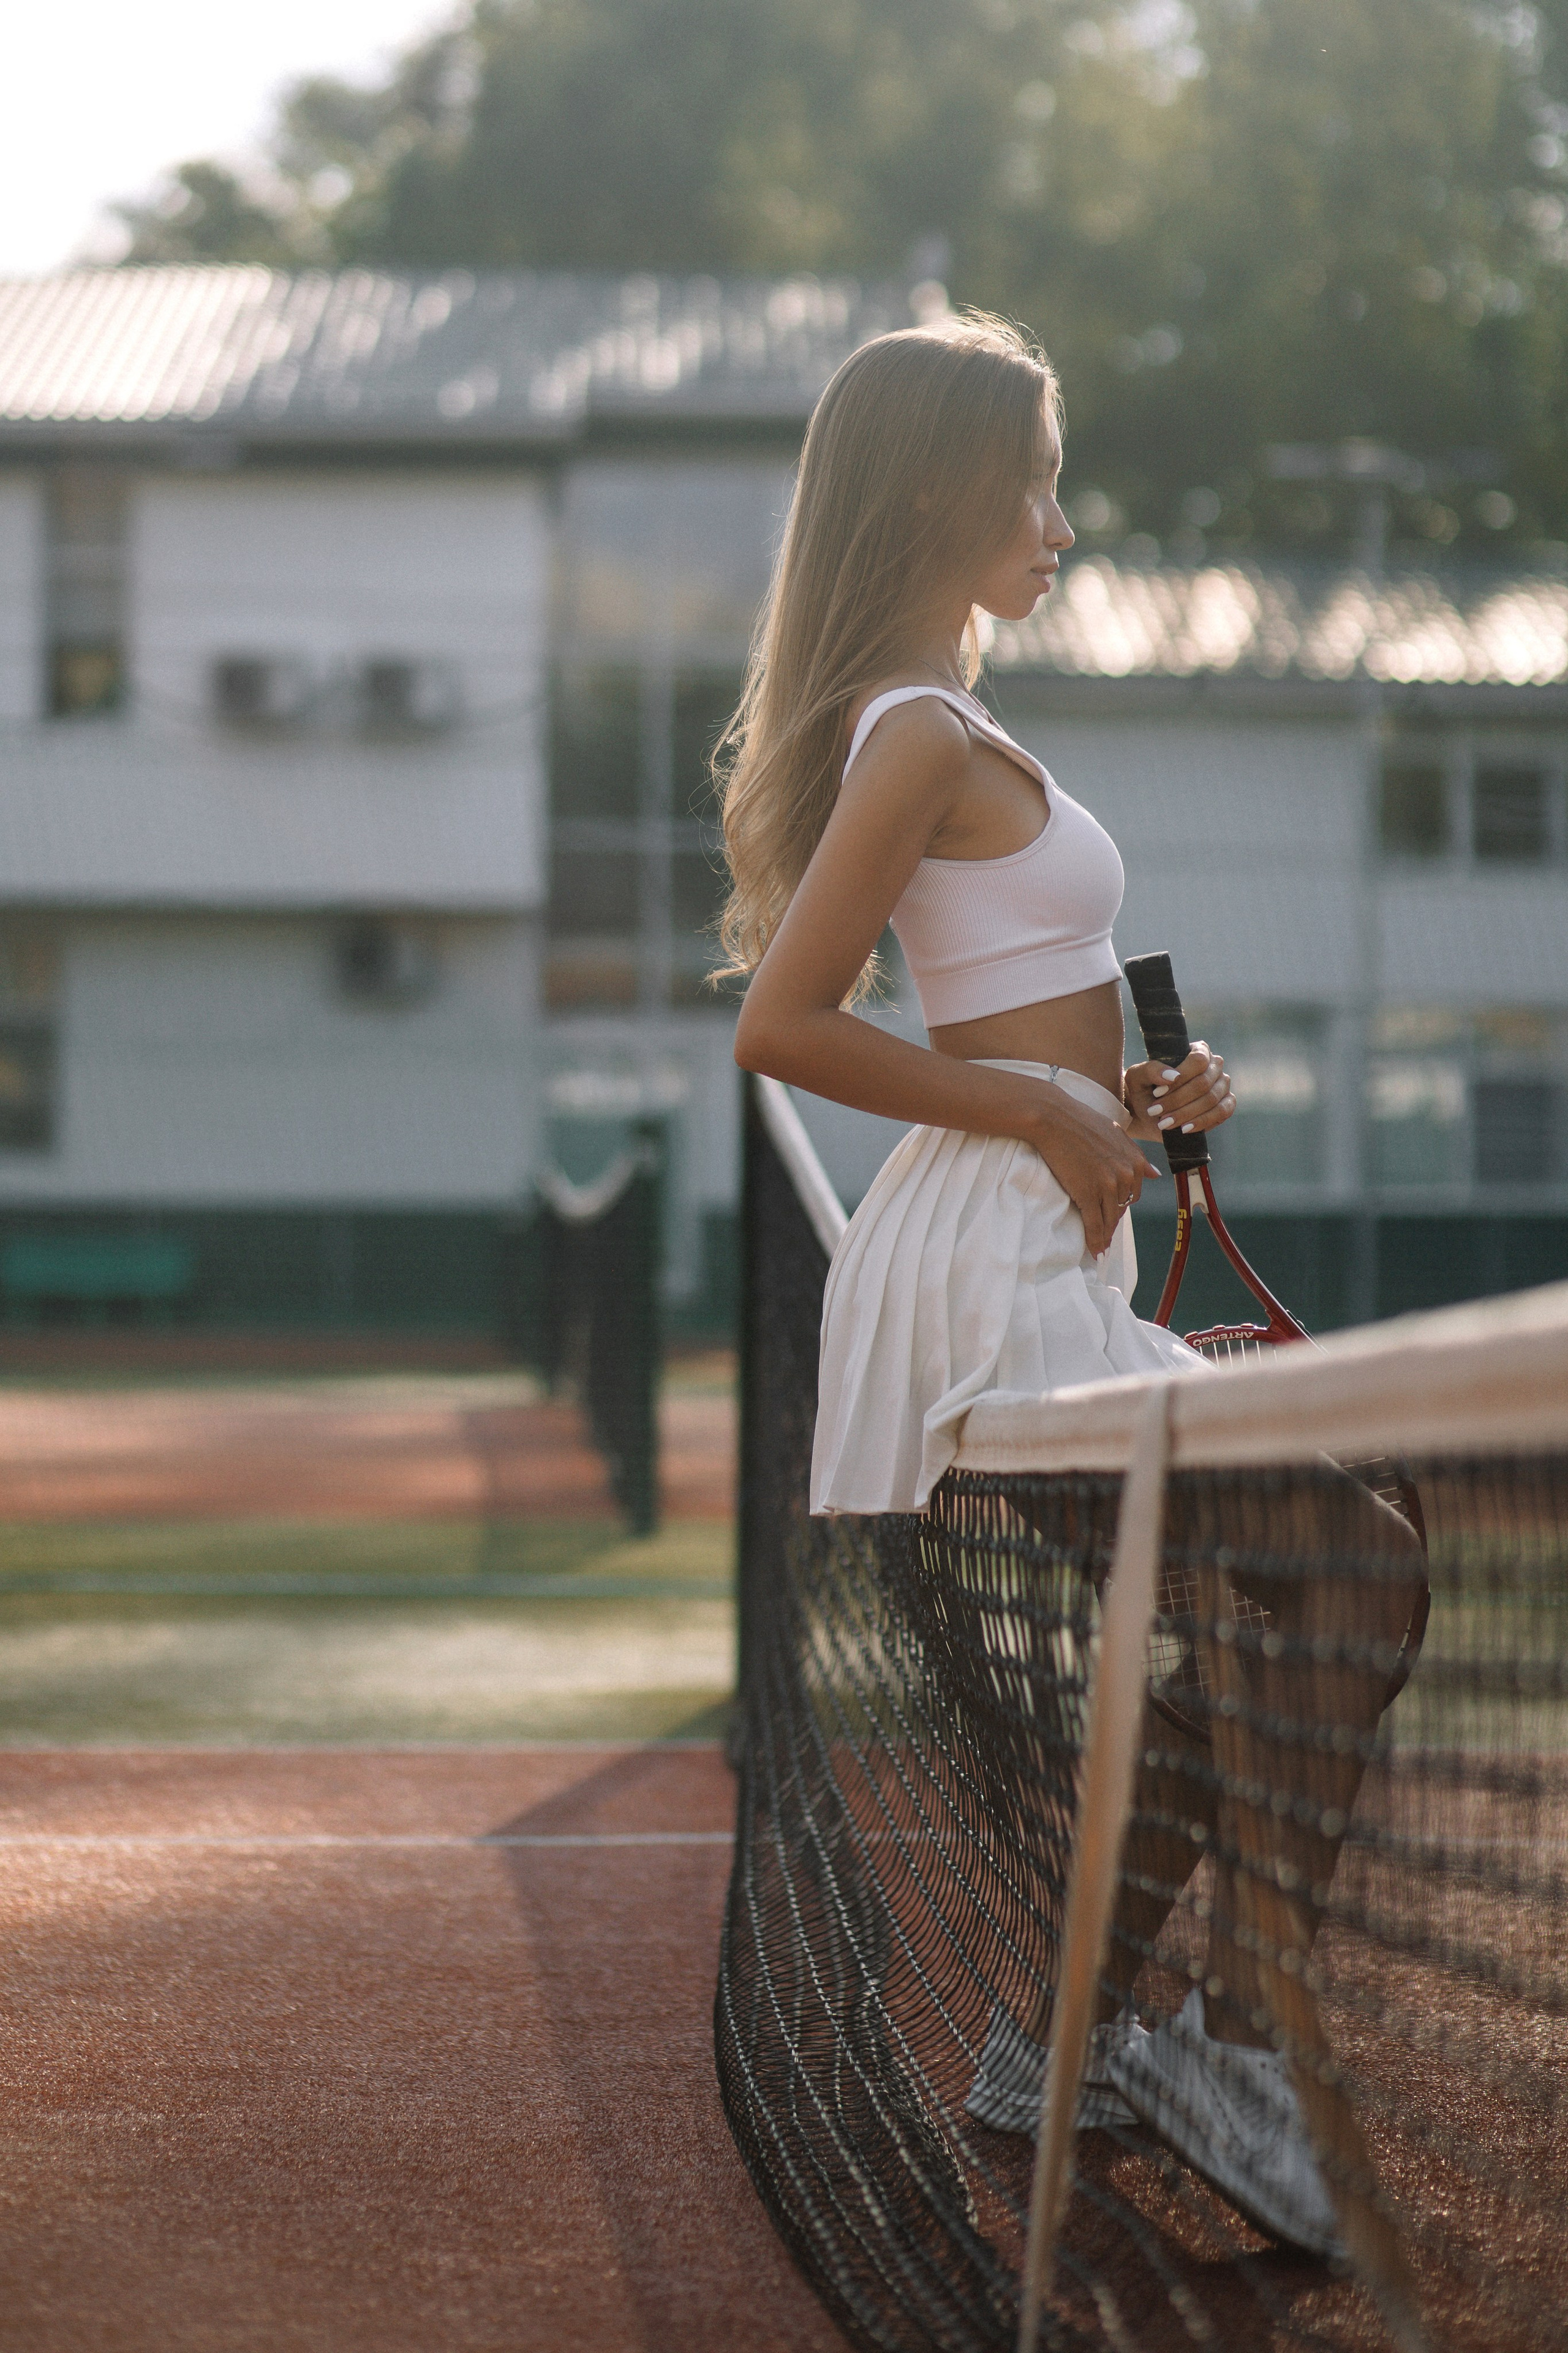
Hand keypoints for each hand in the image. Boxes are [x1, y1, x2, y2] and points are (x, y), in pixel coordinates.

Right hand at [1023, 1090, 1161, 1258]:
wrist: (1054, 1118)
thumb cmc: (1080, 1120)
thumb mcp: (1116, 1134)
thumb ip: (1135, 1155)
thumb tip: (1155, 1174)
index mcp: (1135, 1161)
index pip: (1133, 1194)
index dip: (1121, 1205)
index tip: (1112, 1212)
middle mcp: (1126, 1175)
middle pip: (1121, 1209)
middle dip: (1113, 1220)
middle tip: (1104, 1232)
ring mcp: (1107, 1186)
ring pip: (1109, 1220)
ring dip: (1105, 1235)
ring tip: (1100, 1247)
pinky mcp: (1087, 1194)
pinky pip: (1094, 1224)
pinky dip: (1095, 1241)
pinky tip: (1095, 1251)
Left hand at [1124, 1043, 1235, 1142]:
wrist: (1147, 1113)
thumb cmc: (1144, 1088)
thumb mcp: (1138, 1076)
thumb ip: (1151, 1070)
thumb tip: (1172, 1075)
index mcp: (1198, 1050)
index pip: (1198, 1060)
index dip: (1180, 1078)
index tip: (1157, 1092)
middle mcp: (1214, 1066)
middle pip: (1203, 1083)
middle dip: (1177, 1100)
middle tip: (1156, 1111)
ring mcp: (1222, 1085)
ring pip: (1211, 1099)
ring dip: (1185, 1113)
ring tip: (1164, 1123)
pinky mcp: (1226, 1104)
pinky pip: (1222, 1112)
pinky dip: (1202, 1122)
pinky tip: (1184, 1129)